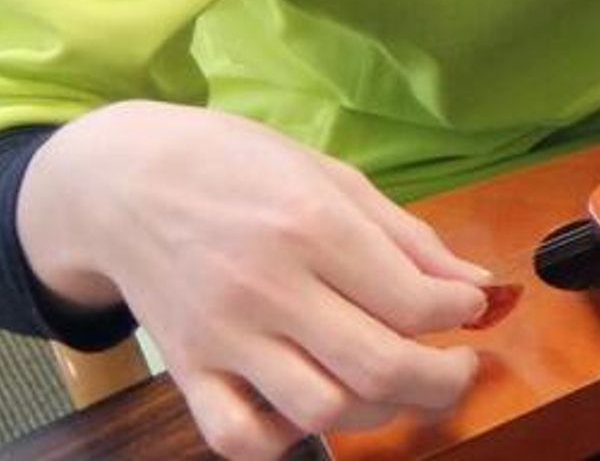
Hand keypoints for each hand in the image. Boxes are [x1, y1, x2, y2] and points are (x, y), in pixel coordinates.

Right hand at [19, 102, 491, 460]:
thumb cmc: (238, 165)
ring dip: (379, 411)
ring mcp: (224, 336)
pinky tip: (314, 406)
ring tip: (396, 383)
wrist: (123, 180)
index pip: (413, 301)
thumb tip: (476, 285)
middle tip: (459, 368)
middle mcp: (269, 287)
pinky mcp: (187, 370)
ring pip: (322, 411)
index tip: (471, 307)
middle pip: (378, 367)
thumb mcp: (331, 175)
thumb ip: (407, 236)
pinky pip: (240, 436)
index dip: (461, 313)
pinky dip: (286, 440)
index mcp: (312, 226)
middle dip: (441, 380)